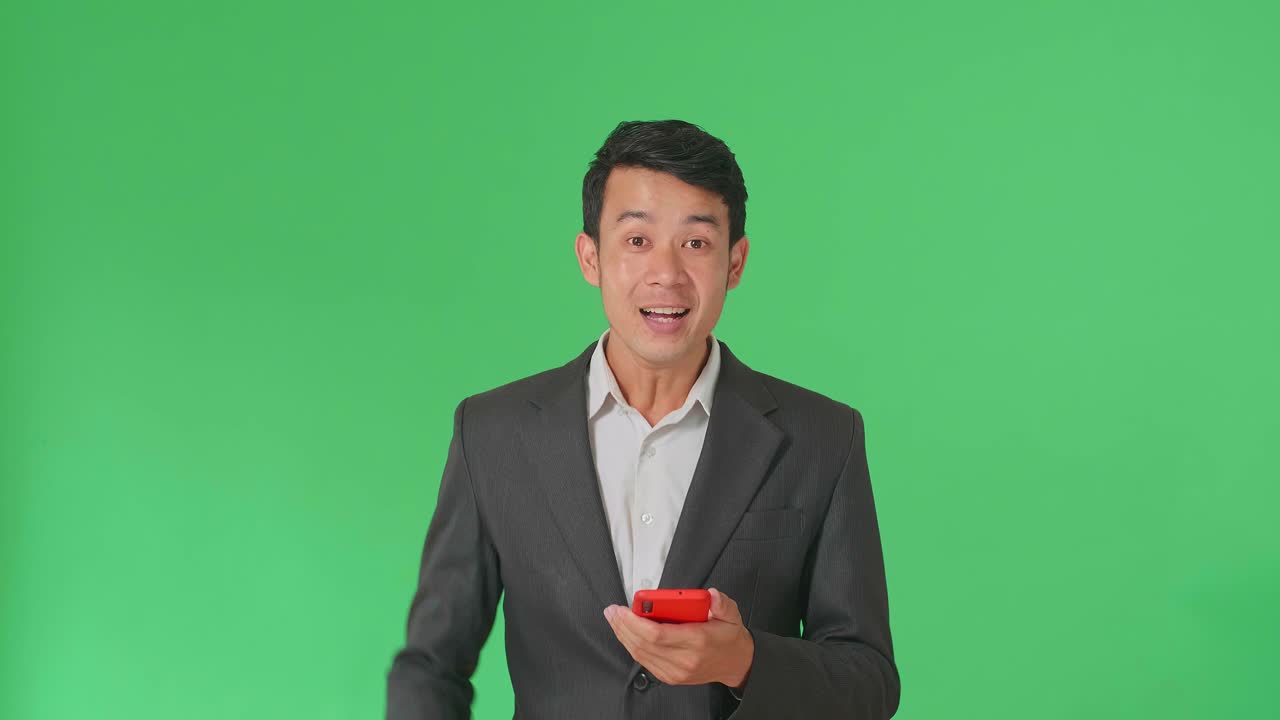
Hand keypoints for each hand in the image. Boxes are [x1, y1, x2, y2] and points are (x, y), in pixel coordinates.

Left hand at [603, 587, 753, 689]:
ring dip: (624, 635)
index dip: (635, 622)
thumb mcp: (731, 614)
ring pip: (640, 654)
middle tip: (613, 611)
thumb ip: (721, 603)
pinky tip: (625, 633)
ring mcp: (676, 671)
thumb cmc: (728, 637)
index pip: (657, 634)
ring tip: (615, 619)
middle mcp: (684, 659)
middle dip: (623, 626)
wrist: (735, 663)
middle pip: (644, 644)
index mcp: (697, 641)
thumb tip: (711, 595)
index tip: (624, 609)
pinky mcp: (670, 676)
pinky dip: (632, 646)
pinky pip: (644, 661)